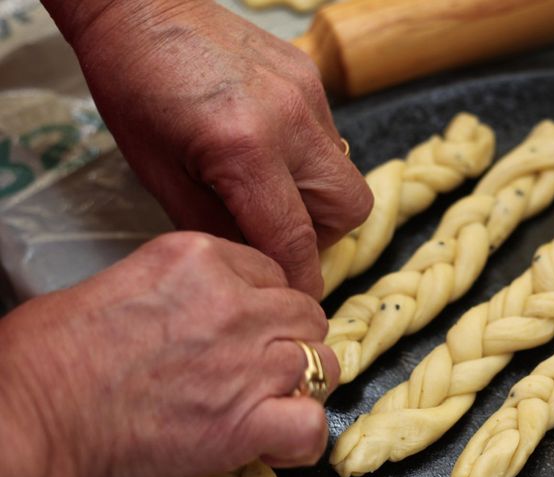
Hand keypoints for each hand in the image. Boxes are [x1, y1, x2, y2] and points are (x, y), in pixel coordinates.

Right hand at [0, 233, 337, 476]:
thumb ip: (187, 291)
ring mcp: (248, 361)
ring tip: (266, 406)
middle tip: (258, 371)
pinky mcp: (246, 421)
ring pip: (322, 363)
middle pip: (305, 315)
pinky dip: (302, 439)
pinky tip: (274, 445)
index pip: (272, 274)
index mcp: (201, 258)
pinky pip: (312, 423)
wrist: (30, 414)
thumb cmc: (51, 356)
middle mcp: (235, 303)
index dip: (266, 308)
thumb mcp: (124, 283)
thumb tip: (212, 315)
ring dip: (301, 386)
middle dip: (289, 343)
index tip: (247, 333)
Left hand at [45, 0, 372, 297]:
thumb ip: (217, 229)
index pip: (295, 240)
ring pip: (345, 175)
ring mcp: (308, 95)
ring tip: (270, 191)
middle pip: (349, 210)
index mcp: (244, 150)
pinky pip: (328, 140)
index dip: (299, 282)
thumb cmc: (134, 89)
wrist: (140, 7)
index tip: (293, 301)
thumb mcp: (159, 176)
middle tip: (278, 234)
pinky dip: (306, 160)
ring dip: (317, 199)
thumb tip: (257, 265)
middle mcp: (290, 121)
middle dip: (321, 237)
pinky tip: (267, 148)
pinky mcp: (311, 78)